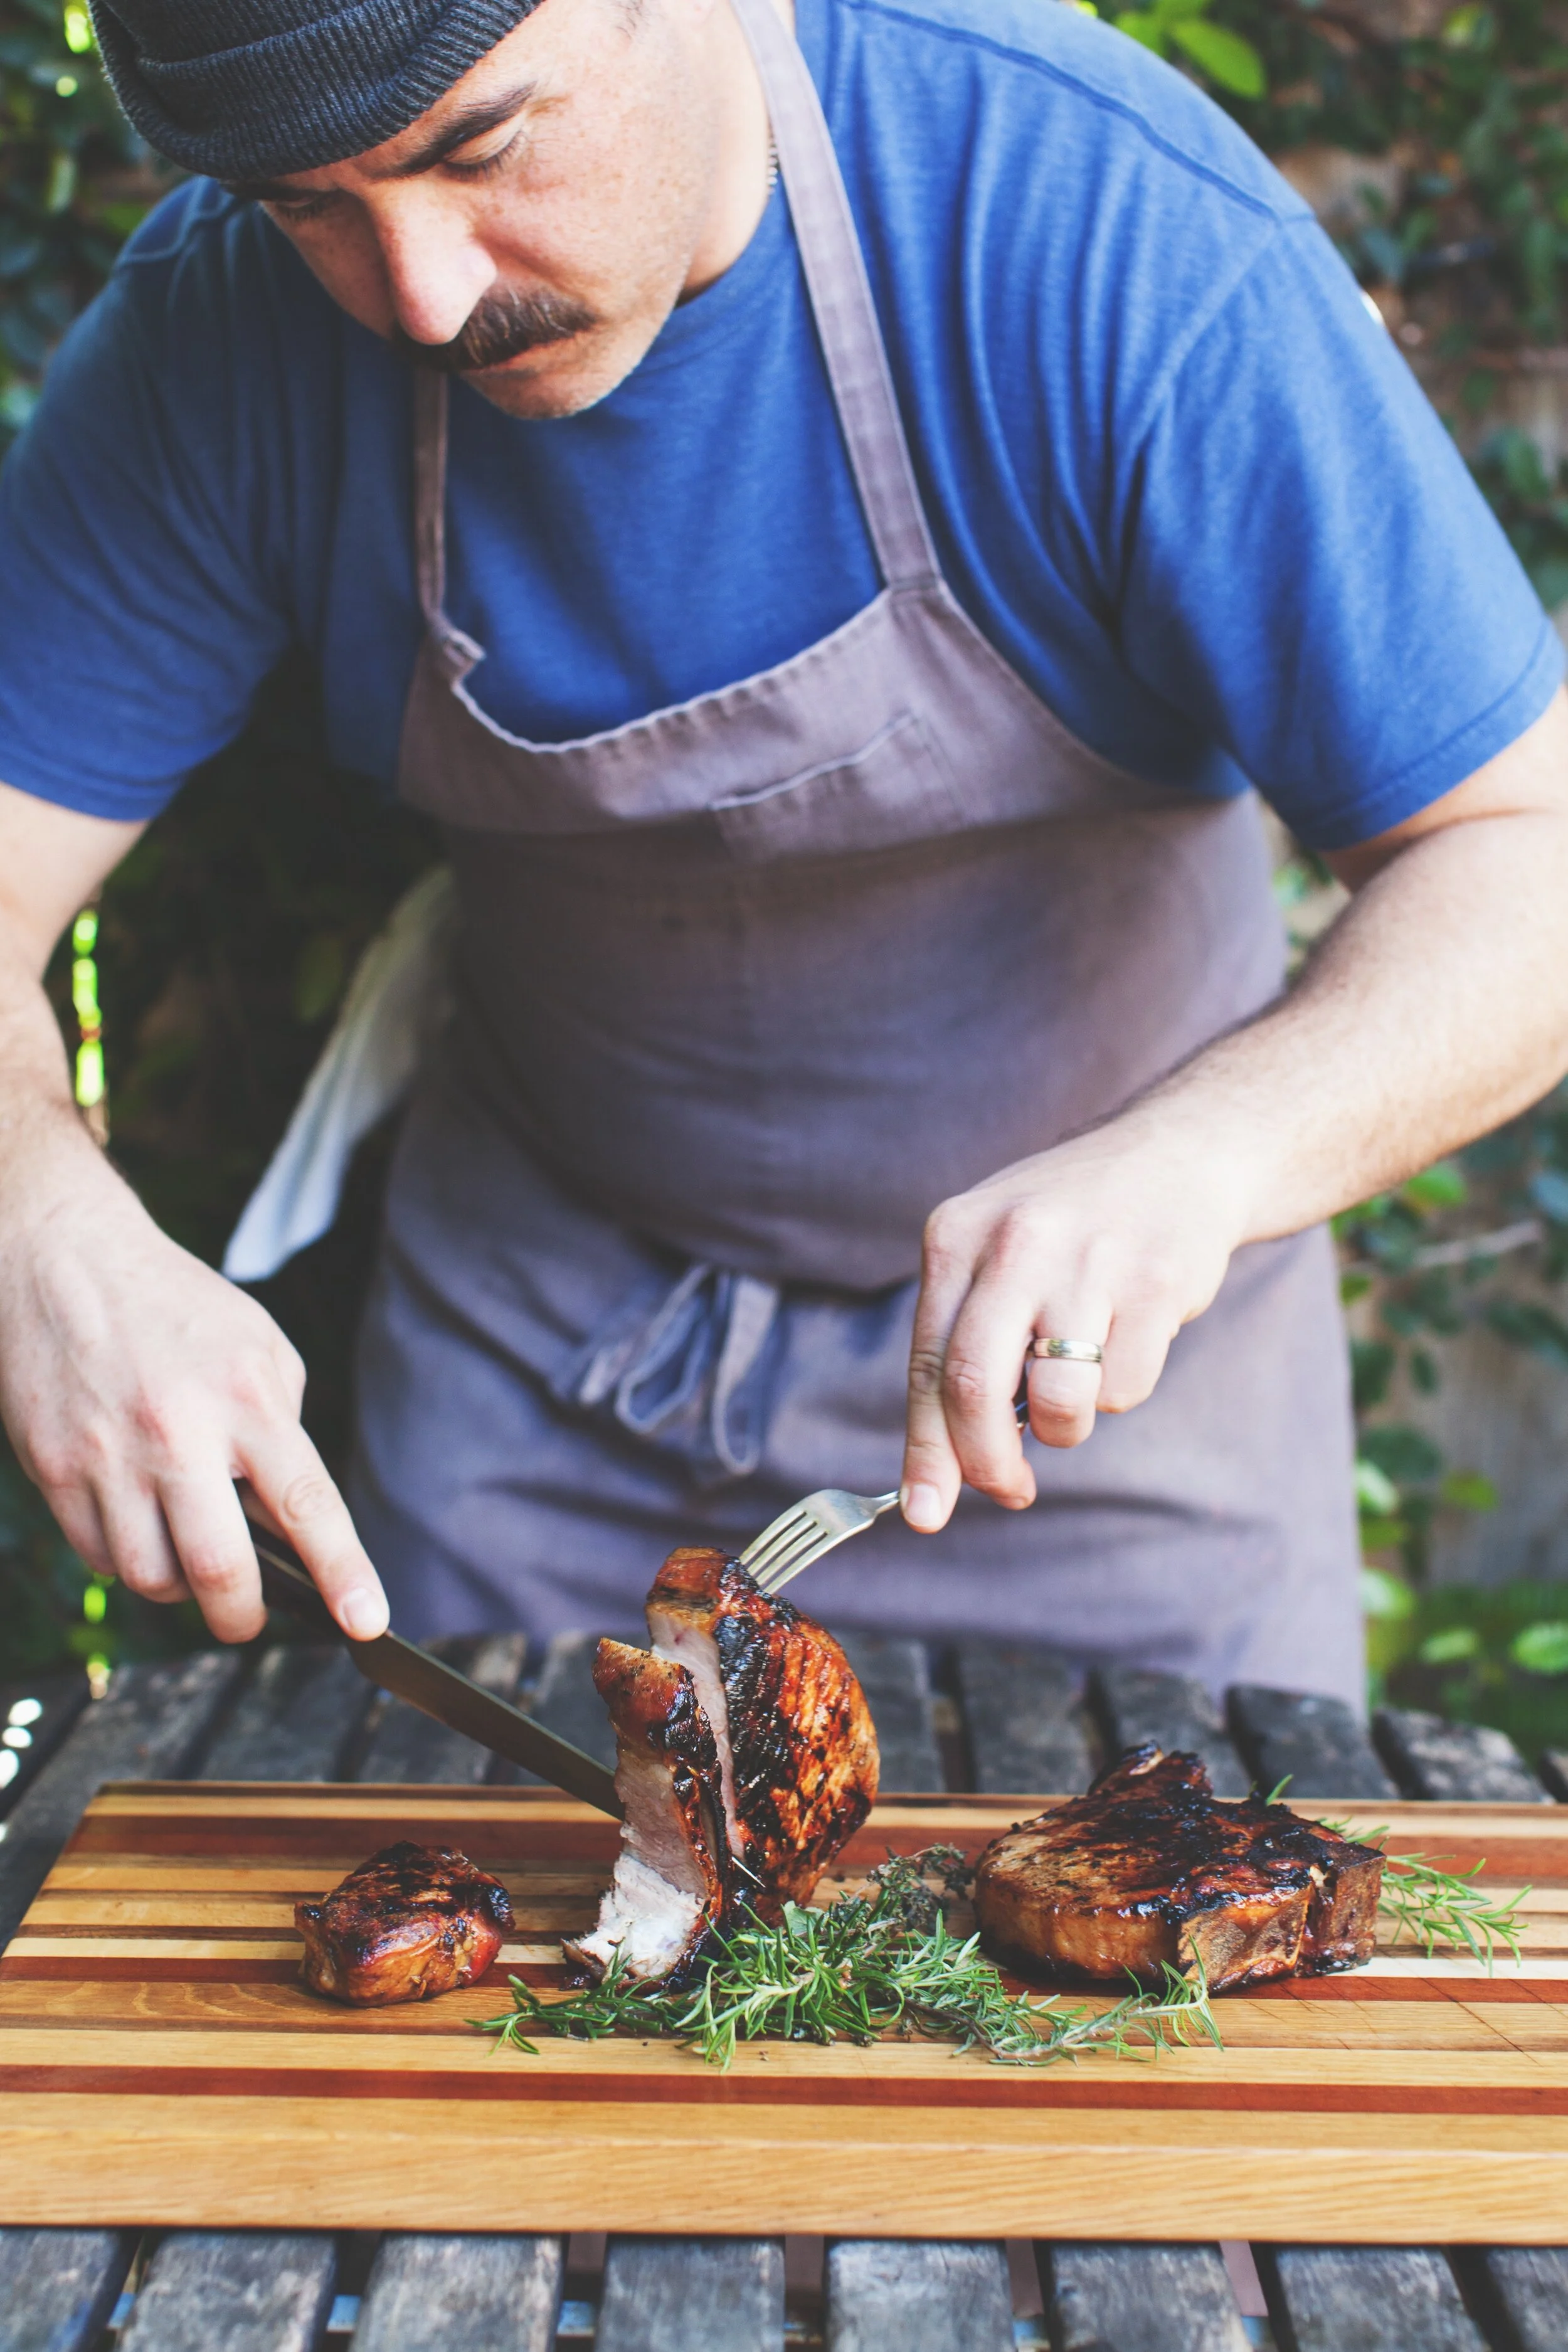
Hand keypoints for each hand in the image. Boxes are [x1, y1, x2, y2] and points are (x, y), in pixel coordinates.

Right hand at [0, 1160, 387, 1643]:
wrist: (66, 1261)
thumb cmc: (176, 1307)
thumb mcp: (259, 1347)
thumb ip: (283, 1429)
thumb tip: (292, 1517)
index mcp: (246, 1399)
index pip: (306, 1506)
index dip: (342, 1574)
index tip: (365, 1623)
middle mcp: (178, 1433)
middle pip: (219, 1571)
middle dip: (244, 1618)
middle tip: (251, 1618)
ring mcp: (109, 1456)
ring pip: (151, 1579)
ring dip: (181, 1591)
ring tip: (191, 1554)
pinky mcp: (54, 1469)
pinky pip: (99, 1557)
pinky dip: (129, 1561)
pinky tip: (141, 1526)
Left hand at [899, 1120, 1251, 1533]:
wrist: (1179, 1153)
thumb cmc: (1071, 1225)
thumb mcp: (996, 1254)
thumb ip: (963, 1345)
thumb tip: (940, 1472)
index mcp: (955, 1236)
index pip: (927, 1363)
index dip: (925, 1449)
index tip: (924, 1512)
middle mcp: (1013, 1244)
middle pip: (975, 1389)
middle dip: (986, 1463)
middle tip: (1007, 1490)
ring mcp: (1087, 1263)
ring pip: (1060, 1404)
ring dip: (1067, 1426)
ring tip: (1078, 1385)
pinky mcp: (1155, 1283)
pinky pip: (1126, 1387)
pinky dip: (1123, 1386)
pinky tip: (1130, 1331)